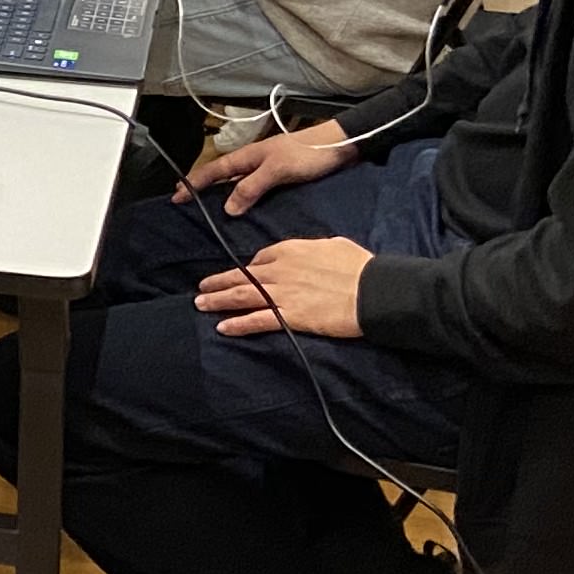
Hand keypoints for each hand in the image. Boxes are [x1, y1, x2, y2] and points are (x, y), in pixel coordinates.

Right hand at [185, 116, 353, 215]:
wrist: (339, 146)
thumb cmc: (307, 155)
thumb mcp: (276, 171)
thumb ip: (251, 187)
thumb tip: (227, 209)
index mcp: (247, 156)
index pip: (213, 171)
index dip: (194, 183)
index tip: (176, 197)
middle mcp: (253, 161)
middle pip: (221, 175)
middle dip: (203, 187)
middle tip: (187, 201)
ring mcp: (267, 167)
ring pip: (237, 181)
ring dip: (222, 192)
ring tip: (211, 206)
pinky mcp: (281, 174)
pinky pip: (253, 187)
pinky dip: (243, 196)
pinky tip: (245, 206)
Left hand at [196, 237, 373, 341]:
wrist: (373, 291)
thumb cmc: (360, 267)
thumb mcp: (334, 246)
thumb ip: (314, 249)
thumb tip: (310, 253)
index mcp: (291, 250)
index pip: (260, 258)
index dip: (247, 268)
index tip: (240, 274)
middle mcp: (280, 270)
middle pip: (242, 276)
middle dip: (218, 282)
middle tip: (201, 287)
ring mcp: (283, 294)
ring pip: (242, 296)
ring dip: (218, 300)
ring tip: (200, 304)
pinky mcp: (290, 316)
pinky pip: (257, 320)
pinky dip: (238, 324)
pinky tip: (223, 327)